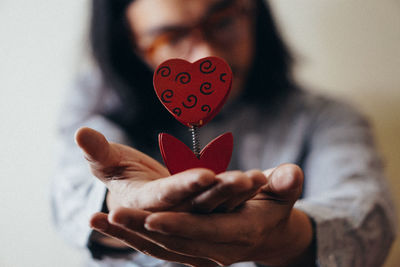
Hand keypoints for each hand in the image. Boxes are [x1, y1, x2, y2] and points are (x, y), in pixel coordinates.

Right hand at [75, 127, 266, 211]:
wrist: (137, 200)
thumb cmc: (119, 174)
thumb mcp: (106, 162)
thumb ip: (97, 151)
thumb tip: (80, 132)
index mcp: (145, 204)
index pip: (167, 197)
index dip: (185, 186)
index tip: (207, 173)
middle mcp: (170, 214)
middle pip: (199, 204)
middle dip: (223, 192)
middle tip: (250, 178)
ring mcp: (189, 213)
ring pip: (216, 205)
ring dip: (237, 193)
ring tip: (262, 178)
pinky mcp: (202, 208)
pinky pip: (223, 201)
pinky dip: (240, 192)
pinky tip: (264, 179)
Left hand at [90, 164, 313, 265]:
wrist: (268, 233)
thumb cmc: (274, 206)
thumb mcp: (283, 193)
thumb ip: (285, 184)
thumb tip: (291, 172)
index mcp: (240, 233)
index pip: (206, 232)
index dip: (180, 224)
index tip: (153, 215)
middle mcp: (217, 250)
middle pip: (175, 242)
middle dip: (144, 230)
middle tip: (113, 214)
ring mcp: (201, 254)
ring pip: (160, 247)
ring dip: (130, 235)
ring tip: (97, 218)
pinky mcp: (189, 251)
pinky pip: (157, 247)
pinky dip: (131, 238)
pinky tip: (104, 224)